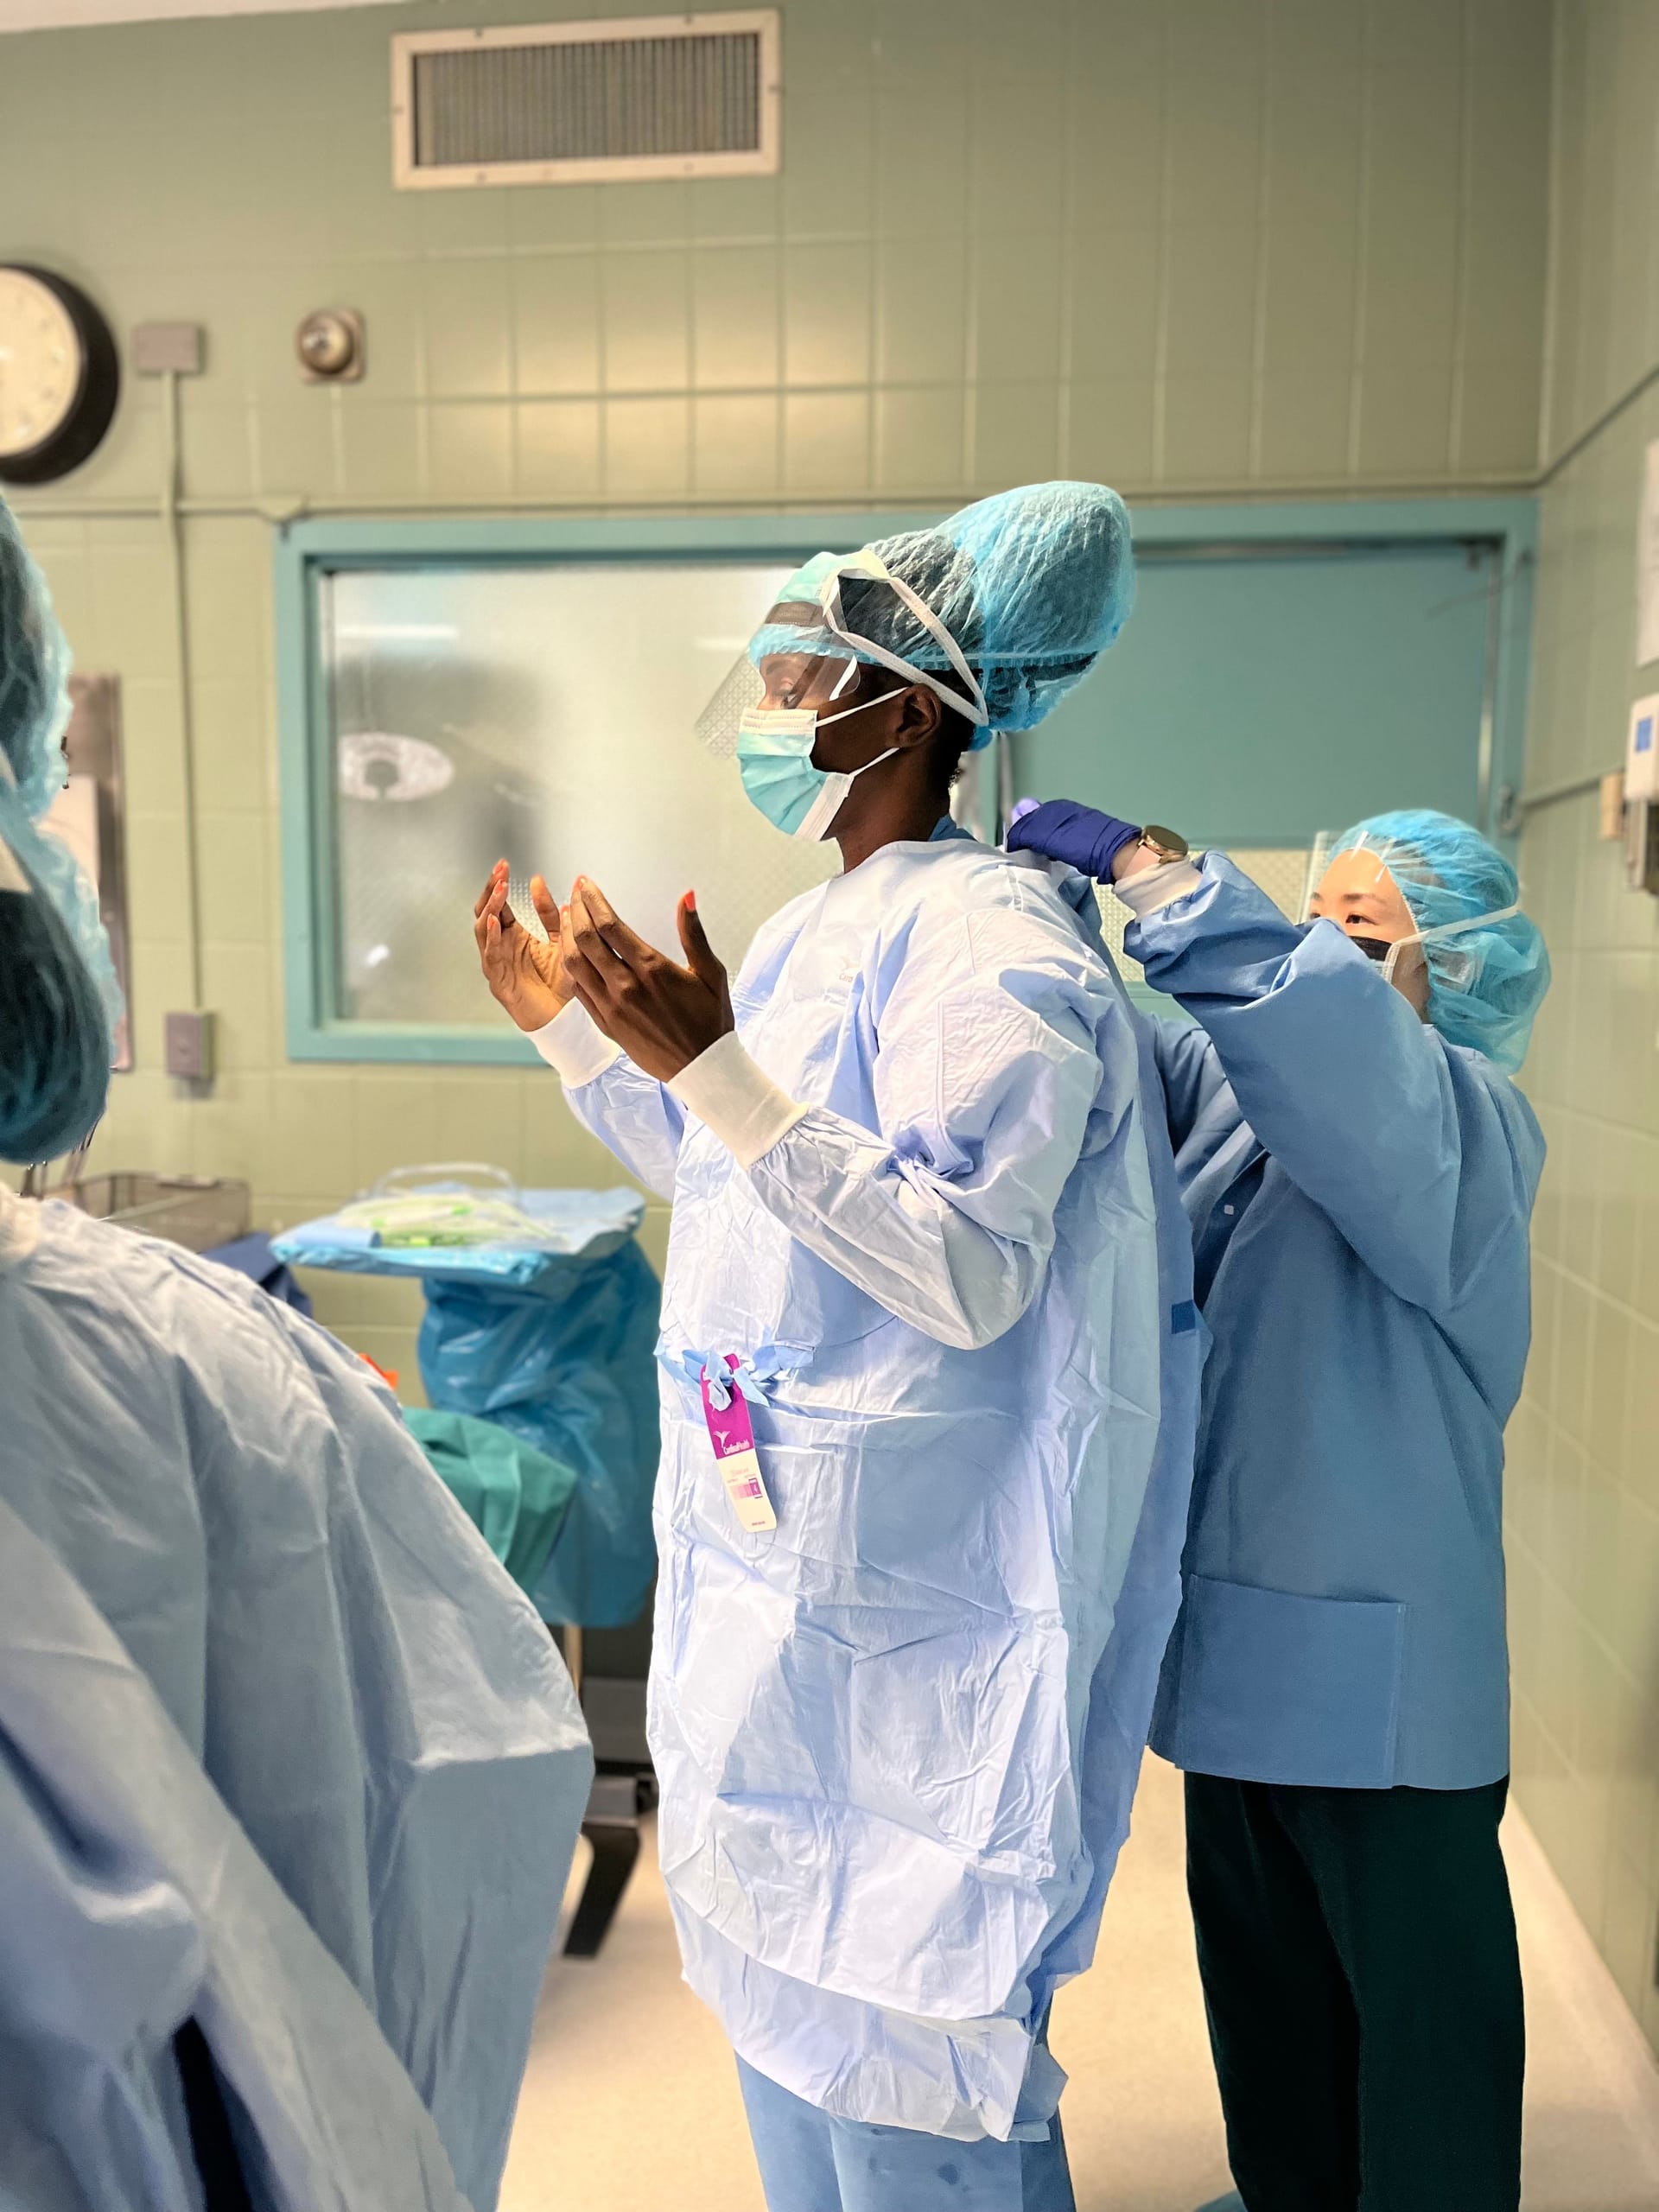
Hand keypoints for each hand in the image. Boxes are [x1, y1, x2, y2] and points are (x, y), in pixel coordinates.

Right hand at [473, 860, 572, 1030]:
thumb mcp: (560, 939)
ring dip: (490, 908)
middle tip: (499, 871)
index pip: (499, 904)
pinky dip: (491, 938)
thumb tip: (537, 881)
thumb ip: (549, 913)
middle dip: (491, 890)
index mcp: (513, 935)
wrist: (567, 1018)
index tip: (504, 864)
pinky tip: (495, 921)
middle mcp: (501, 947)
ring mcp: (497, 963)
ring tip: (500, 890)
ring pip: (483, 930)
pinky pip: (490, 956)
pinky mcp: (499, 981)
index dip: (498, 884)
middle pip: (486, 912)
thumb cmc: (561, 982)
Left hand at [562, 878, 732, 1081]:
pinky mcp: (606, 1024)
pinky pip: (578, 990)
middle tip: (574, 893)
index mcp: (651, 969)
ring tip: (567, 917)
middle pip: (586, 939)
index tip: (586, 884)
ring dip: (567, 936)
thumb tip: (687, 896)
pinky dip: (571, 966)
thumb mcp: (710, 973)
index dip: (593, 900)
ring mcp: (612, 1007)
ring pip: (575, 964)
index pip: (610, 925)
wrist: (702, 1068)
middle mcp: (626, 986)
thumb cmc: (711, 1021)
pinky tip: (572, 952)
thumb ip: (694, 933)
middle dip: (576, 910)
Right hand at [1006, 799, 1140, 883]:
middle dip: (1026, 838)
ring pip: (1046, 831)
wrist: (1119, 853)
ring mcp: (1074, 821)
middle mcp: (1063, 810)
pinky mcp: (1082, 833)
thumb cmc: (1086, 846)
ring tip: (1035, 856)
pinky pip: (1059, 837)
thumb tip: (1014, 837)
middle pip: (1035, 824)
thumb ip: (1029, 834)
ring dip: (1038, 843)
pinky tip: (1053, 855)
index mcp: (1054, 808)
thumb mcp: (1051, 839)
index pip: (1026, 821)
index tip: (1013, 852)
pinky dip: (1051, 846)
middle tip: (1021, 855)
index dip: (1017, 837)